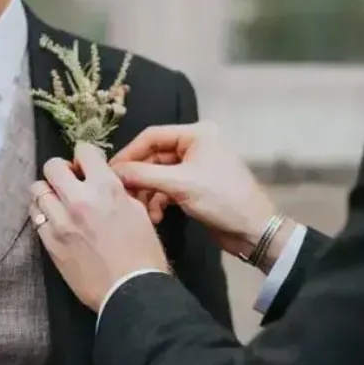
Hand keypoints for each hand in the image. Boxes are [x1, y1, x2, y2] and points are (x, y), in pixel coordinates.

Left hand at [30, 142, 169, 311]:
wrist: (131, 291)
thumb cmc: (143, 253)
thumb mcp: (138, 211)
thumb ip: (117, 191)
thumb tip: (103, 182)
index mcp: (106, 187)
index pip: (83, 150)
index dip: (84, 156)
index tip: (86, 166)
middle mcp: (79, 199)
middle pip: (52, 166)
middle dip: (61, 170)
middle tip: (70, 182)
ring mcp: (60, 222)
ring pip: (37, 190)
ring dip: (48, 192)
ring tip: (59, 202)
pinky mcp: (50, 243)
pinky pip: (36, 217)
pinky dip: (43, 214)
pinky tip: (55, 221)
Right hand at [111, 121, 293, 269]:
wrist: (254, 231)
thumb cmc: (221, 199)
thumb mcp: (180, 185)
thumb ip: (143, 175)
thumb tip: (112, 172)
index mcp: (197, 133)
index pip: (152, 136)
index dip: (129, 153)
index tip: (109, 171)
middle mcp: (196, 144)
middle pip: (153, 156)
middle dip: (138, 177)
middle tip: (121, 194)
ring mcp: (195, 166)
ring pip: (158, 174)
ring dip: (147, 192)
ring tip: (140, 209)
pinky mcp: (195, 186)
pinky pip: (167, 187)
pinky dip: (158, 200)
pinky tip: (154, 216)